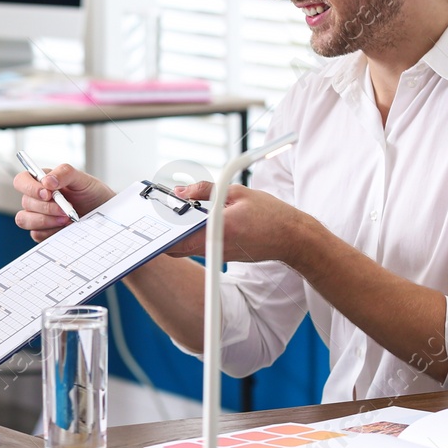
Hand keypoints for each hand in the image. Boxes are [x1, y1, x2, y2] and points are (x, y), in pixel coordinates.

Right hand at [13, 163, 113, 240]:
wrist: (103, 213)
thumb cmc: (92, 193)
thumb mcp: (82, 179)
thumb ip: (64, 173)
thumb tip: (46, 181)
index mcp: (41, 181)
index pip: (21, 181)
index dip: (29, 187)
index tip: (47, 193)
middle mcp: (36, 198)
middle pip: (25, 202)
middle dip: (46, 207)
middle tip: (65, 209)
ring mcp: (38, 216)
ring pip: (25, 220)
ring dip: (46, 220)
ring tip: (66, 218)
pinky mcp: (43, 231)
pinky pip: (36, 234)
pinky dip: (51, 231)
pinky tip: (65, 227)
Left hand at [162, 182, 310, 264]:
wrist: (293, 238)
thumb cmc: (270, 214)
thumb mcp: (237, 192)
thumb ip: (205, 190)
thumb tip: (180, 191)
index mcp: (219, 230)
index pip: (178, 239)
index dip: (161, 228)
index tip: (154, 213)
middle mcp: (217, 248)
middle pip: (177, 247)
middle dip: (166, 231)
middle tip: (163, 211)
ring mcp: (219, 256)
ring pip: (187, 248)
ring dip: (179, 233)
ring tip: (181, 211)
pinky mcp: (224, 257)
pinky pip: (200, 248)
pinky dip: (193, 236)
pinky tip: (198, 219)